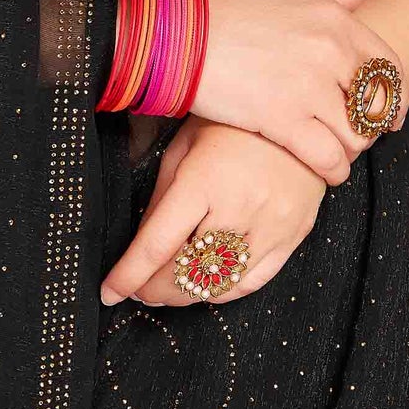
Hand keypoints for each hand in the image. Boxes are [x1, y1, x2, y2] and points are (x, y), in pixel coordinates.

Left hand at [100, 114, 326, 307]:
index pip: (157, 244)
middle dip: (154, 289)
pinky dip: (223, 291)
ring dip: (186, 295)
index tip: (109, 292)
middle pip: (187, 273)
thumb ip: (163, 196)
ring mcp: (272, 225)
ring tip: (168, 287)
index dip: (129, 275)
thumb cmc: (232, 122)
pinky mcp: (294, 235)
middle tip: (139, 288)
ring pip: (219, 286)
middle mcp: (240, 207)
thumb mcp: (185, 145)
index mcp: (203, 180)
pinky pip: (252, 283)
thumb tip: (142, 243)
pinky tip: (206, 282)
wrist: (299, 113)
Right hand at [190, 0, 405, 185]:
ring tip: (337, 152)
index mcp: (334, 19)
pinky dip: (333, 170)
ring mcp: (308, 88)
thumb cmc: (228, 9)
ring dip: (352, 149)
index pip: (388, 65)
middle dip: (371, 126)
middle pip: (377, 104)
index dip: (393, 97)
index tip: (388, 114)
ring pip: (358, 136)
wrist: (178, 35)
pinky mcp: (283, 120)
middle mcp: (330, 52)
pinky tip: (326, 170)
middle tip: (355, 136)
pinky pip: (328, 158)